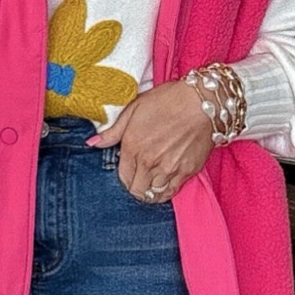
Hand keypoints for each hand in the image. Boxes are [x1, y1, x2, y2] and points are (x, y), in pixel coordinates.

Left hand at [85, 83, 218, 202]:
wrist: (202, 102)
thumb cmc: (168, 101)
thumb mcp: (135, 108)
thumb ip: (113, 131)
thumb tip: (92, 143)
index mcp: (133, 146)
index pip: (123, 177)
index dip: (125, 176)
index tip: (130, 171)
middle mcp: (149, 162)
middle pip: (136, 190)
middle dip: (136, 187)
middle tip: (140, 179)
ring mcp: (169, 168)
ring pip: (153, 194)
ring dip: (151, 191)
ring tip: (152, 182)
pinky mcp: (187, 171)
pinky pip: (172, 191)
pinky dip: (166, 191)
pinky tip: (165, 183)